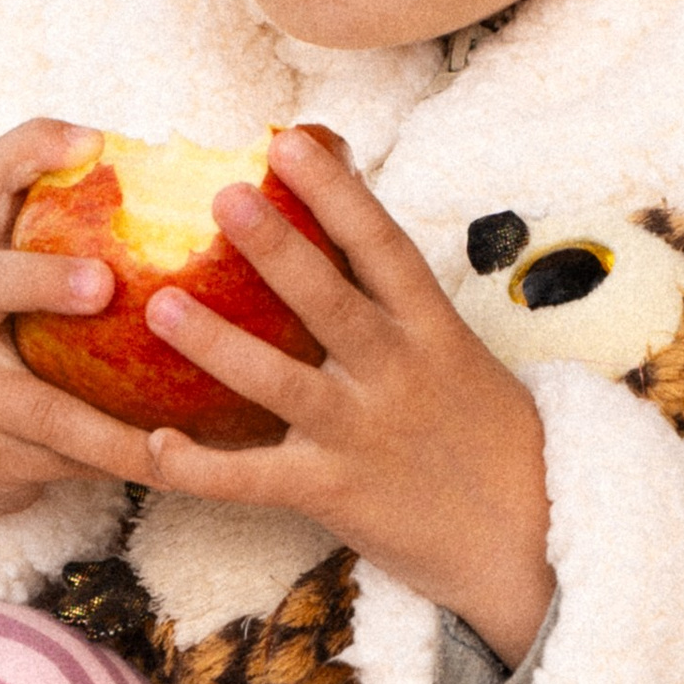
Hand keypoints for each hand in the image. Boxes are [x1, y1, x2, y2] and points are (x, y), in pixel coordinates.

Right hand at [0, 120, 152, 543]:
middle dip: (41, 280)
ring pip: (32, 402)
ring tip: (167, 434)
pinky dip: (120, 462)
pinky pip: (59, 460)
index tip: (95, 140)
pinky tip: (180, 469)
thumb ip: (127, 228)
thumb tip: (288, 164)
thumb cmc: (46, 330)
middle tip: (103, 284)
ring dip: (104, 422)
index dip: (32, 149)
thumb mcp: (60, 273)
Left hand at [131, 127, 554, 664]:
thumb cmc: (494, 442)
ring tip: (162, 304)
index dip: (338, 193)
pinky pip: (255, 481)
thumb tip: (353, 233)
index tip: (290, 140)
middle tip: (223, 195)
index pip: (384, 247)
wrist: (530, 542)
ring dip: (219, 343)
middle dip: (278, 247)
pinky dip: (202, 468)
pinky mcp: (335, 494)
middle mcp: (398, 375)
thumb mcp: (463, 359)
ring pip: (282, 382)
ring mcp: (363, 435)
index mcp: (434, 332)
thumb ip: (405, 307)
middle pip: (331, 301)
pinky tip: (153, 446)